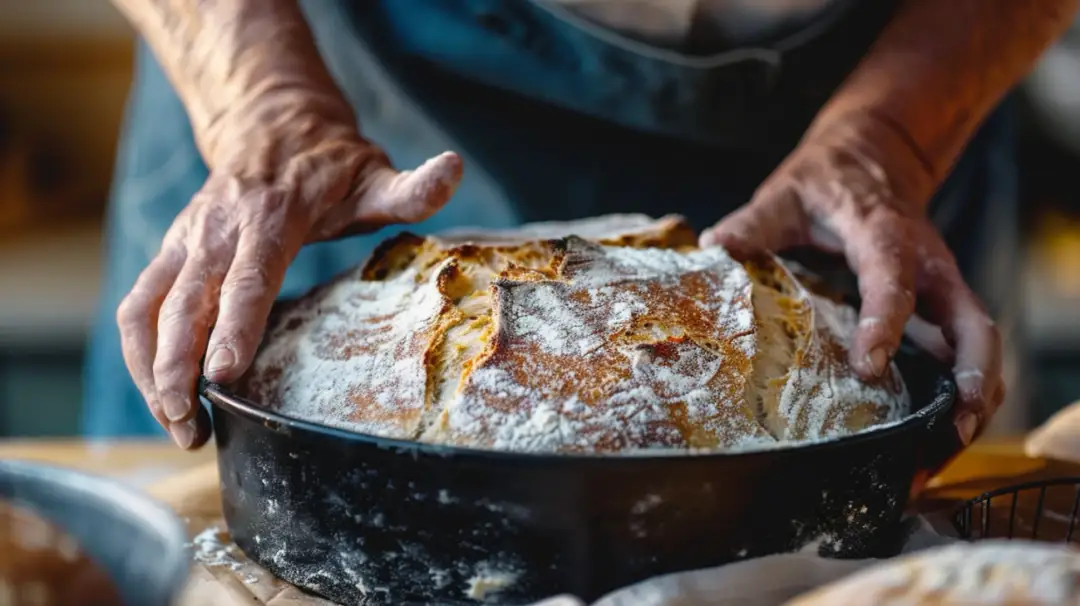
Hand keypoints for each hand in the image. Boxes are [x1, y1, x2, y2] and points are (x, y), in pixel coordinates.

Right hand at [117, 98, 461, 448]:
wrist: (270, 123)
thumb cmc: (330, 164)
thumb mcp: (374, 173)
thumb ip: (412, 188)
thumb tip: (452, 169)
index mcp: (271, 216)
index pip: (248, 276)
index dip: (233, 324)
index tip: (223, 374)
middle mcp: (216, 229)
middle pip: (184, 304)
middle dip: (177, 369)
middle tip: (188, 428)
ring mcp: (184, 241)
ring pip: (146, 309)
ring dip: (150, 371)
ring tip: (175, 425)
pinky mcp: (168, 252)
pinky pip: (137, 306)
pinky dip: (137, 354)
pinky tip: (158, 396)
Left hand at [701, 113, 1002, 445]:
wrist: (875, 156)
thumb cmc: (827, 182)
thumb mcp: (785, 195)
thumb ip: (754, 223)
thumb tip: (716, 247)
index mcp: (885, 235)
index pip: (893, 279)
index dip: (887, 322)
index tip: (870, 366)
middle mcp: (929, 264)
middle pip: (972, 321)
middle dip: (971, 374)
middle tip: (954, 425)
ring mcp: (942, 286)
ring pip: (979, 340)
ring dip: (977, 392)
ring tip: (952, 443)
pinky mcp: (942, 304)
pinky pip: (966, 347)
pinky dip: (966, 387)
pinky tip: (946, 428)